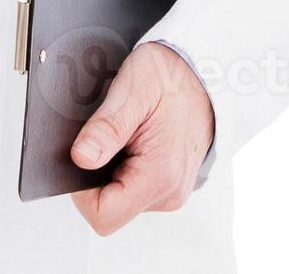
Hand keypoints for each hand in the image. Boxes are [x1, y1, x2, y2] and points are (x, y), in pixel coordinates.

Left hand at [69, 44, 214, 235]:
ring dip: (112, 171)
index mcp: (161, 175)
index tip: (88, 154)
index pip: (104, 215)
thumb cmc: (172, 78)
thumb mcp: (133, 91)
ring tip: (127, 134)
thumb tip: (81, 158)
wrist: (206, 72)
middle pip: (111, 208)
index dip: (82, 191)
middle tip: (111, 136)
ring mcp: (172, 191)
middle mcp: (170, 192)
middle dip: (97, 176)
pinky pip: (135, 189)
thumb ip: (106, 128)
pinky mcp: (171, 185)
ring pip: (121, 199)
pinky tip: (136, 140)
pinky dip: (126, 168)